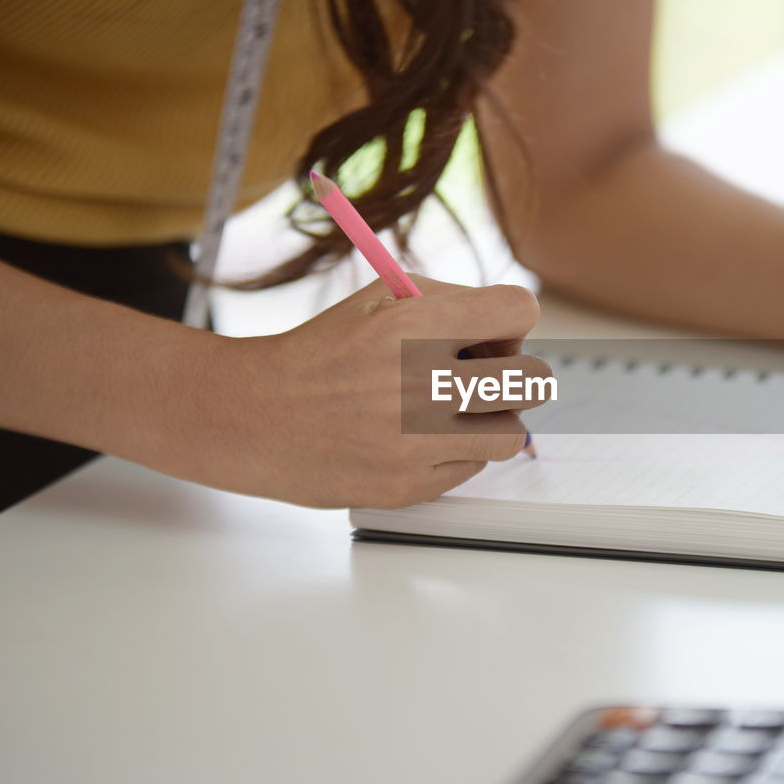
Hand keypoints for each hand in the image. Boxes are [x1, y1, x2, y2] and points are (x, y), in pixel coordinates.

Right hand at [175, 276, 551, 508]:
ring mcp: (416, 440)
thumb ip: (449, 303)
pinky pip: (471, 468)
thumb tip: (511, 326)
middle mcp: (420, 382)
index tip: (490, 334)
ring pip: (511, 434)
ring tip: (449, 410)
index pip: (519, 312)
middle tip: (478, 377)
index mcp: (415, 324)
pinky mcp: (409, 485)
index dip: (510, 323)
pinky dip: (454, 453)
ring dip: (489, 420)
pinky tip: (415, 438)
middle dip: (509, 375)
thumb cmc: (321, 353)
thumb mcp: (379, 298)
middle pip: (530, 380)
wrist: (252, 416)